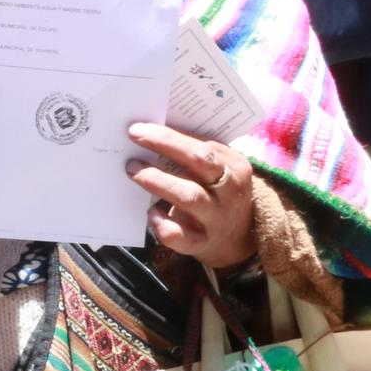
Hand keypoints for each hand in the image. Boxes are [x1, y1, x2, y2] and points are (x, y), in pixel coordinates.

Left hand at [127, 123, 256, 267]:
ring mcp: (216, 218)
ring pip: (189, 196)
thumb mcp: (217, 169)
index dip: (169, 137)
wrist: (237, 237)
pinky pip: (179, 235)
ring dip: (157, 181)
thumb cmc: (216, 192)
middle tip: (133, 139)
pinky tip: (151, 213)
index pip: (203, 147)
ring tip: (134, 171)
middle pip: (200, 163)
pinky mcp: (202, 242)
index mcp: (234, 166)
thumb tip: (153, 130)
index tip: (139, 128)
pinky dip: (161, 224)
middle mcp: (229, 191)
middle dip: (165, 147)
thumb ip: (194, 152)